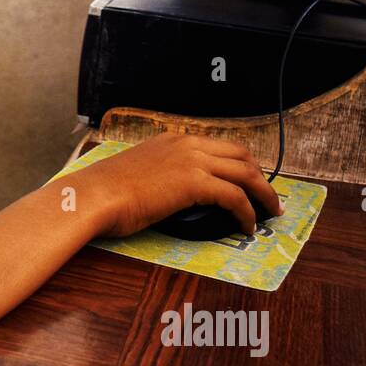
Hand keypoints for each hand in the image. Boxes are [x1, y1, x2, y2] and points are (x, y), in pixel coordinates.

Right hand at [73, 132, 282, 237]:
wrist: (96, 195)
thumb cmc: (106, 191)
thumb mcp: (138, 172)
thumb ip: (159, 174)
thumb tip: (168, 193)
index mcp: (172, 139)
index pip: (219, 146)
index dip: (240, 163)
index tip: (248, 180)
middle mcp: (187, 144)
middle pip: (241, 155)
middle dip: (259, 175)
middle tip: (266, 195)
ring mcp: (193, 161)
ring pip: (246, 173)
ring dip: (263, 193)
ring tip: (269, 211)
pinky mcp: (195, 183)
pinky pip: (235, 197)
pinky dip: (247, 213)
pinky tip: (248, 226)